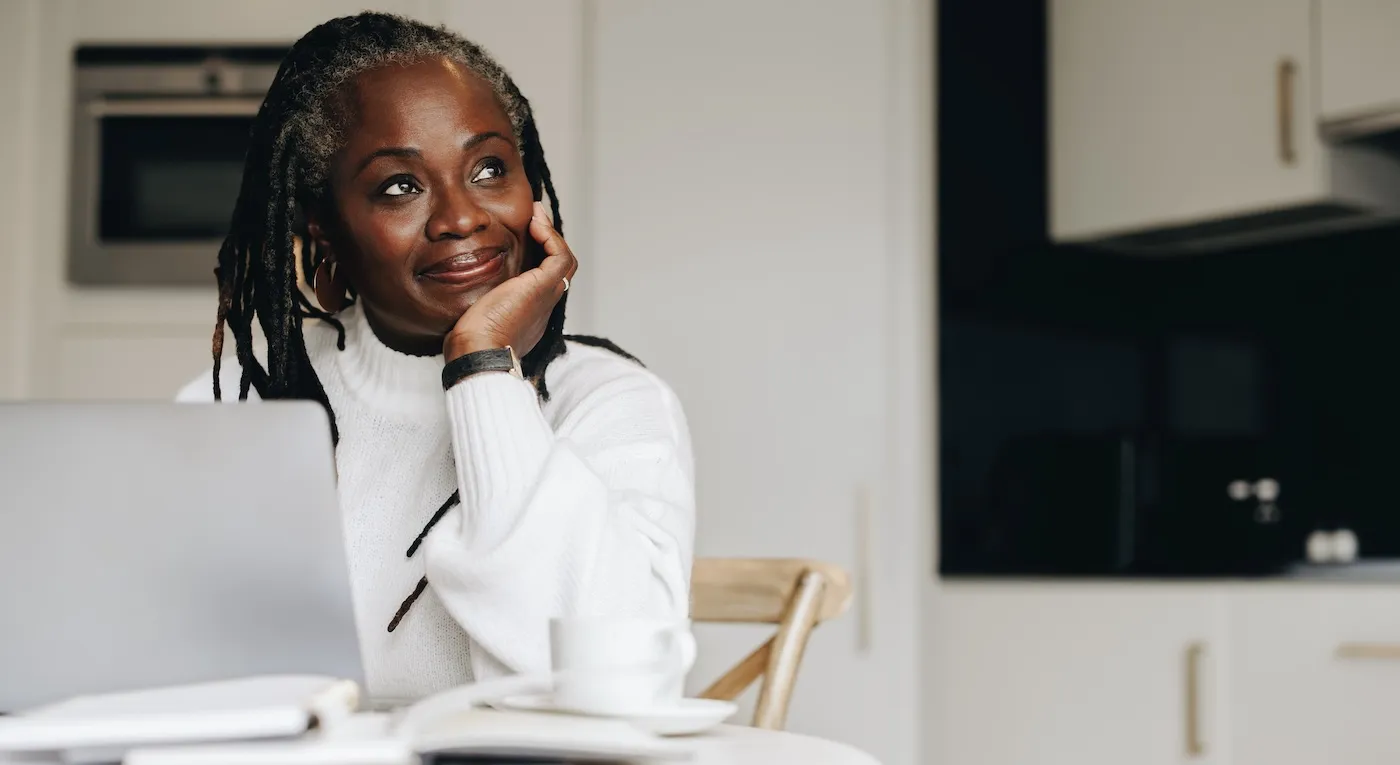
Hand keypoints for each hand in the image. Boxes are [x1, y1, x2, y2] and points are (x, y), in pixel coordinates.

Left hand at [443, 201, 577, 359]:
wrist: (478, 351)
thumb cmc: (469, 341)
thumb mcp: (473, 312)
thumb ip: (473, 298)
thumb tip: (455, 282)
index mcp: (528, 312)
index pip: (540, 278)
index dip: (536, 254)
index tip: (522, 233)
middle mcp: (542, 305)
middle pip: (556, 267)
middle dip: (546, 240)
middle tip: (533, 218)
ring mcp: (547, 296)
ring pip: (564, 261)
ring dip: (551, 234)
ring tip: (535, 215)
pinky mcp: (543, 287)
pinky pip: (560, 256)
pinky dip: (551, 237)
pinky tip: (534, 224)